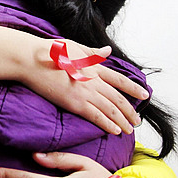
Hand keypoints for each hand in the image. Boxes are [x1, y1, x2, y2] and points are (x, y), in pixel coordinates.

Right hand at [0, 28, 148, 134]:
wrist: (32, 59)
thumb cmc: (48, 51)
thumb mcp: (74, 46)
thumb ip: (92, 52)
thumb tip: (107, 50)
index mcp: (93, 66)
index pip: (119, 79)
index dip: (134, 88)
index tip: (145, 95)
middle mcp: (93, 80)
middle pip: (118, 98)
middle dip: (130, 111)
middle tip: (137, 121)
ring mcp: (85, 92)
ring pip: (110, 109)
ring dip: (122, 120)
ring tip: (129, 129)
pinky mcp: (75, 102)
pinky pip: (96, 116)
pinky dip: (107, 124)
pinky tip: (115, 131)